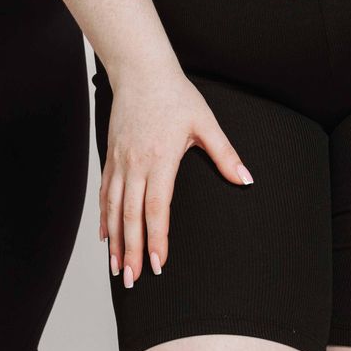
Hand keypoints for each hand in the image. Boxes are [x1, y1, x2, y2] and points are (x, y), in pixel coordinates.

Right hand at [100, 67, 251, 287]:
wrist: (140, 71)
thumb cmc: (176, 95)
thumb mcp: (205, 123)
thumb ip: (225, 154)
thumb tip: (246, 179)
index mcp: (161, 158)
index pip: (156, 207)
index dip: (157, 238)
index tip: (159, 263)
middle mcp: (136, 163)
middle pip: (130, 215)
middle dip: (132, 250)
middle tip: (132, 279)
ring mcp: (120, 161)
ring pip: (113, 208)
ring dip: (115, 241)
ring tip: (117, 268)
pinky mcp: (111, 156)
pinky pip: (105, 193)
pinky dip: (104, 218)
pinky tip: (106, 237)